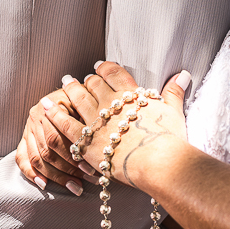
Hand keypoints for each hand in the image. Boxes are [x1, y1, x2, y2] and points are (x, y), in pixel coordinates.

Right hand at [15, 88, 92, 194]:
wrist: (71, 92)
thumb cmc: (84, 101)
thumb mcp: (87, 106)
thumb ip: (87, 120)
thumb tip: (96, 142)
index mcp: (50, 108)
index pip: (57, 139)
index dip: (73, 157)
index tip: (91, 170)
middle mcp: (35, 117)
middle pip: (47, 151)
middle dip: (69, 170)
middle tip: (87, 181)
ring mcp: (28, 128)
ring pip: (37, 159)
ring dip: (56, 176)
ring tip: (75, 188)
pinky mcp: (24, 139)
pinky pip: (21, 158)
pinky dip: (31, 173)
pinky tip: (44, 185)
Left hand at [43, 61, 190, 187]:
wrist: (159, 162)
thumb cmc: (170, 140)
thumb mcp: (174, 113)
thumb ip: (174, 93)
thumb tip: (184, 75)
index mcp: (132, 95)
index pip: (114, 73)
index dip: (105, 68)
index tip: (99, 67)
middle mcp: (112, 103)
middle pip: (94, 84)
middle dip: (86, 79)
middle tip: (79, 78)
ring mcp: (97, 120)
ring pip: (78, 98)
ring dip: (69, 89)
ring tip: (63, 84)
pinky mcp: (86, 139)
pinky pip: (65, 122)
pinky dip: (54, 112)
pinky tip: (45, 105)